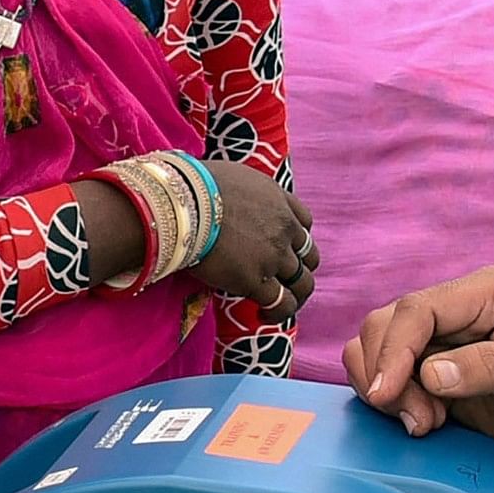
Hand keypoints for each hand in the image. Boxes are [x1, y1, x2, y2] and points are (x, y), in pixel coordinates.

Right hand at [193, 160, 315, 325]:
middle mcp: (283, 229)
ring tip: (276, 306)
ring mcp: (273, 256)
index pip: (304, 224)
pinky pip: (281, 303)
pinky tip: (262, 315)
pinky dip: (276, 312)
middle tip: (282, 281)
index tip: (281, 249)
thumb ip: (242, 192)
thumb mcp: (231, 177)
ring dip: (294, 296)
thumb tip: (221, 199)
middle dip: (299, 270)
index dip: (295, 240)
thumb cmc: (194, 188)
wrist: (184, 206)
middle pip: (309, 256)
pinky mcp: (256, 280)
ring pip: (302, 283)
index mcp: (279, 202)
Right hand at [340, 267, 493, 447]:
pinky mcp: (439, 377)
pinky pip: (394, 383)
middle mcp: (458, 314)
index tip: (387, 395)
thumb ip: (493, 368)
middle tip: (418, 421)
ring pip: (379, 352)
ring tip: (424, 424)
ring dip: (386, 392)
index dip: (393, 350)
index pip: (417, 309)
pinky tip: (425, 425)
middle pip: (386, 326)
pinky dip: (394, 405)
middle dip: (386, 374)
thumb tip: (431, 373)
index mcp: (486, 294)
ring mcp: (445, 345)